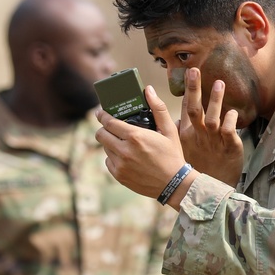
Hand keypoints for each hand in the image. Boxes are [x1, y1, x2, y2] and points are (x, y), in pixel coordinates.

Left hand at [95, 86, 193, 205]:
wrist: (174, 184)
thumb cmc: (172, 155)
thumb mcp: (169, 130)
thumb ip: (158, 108)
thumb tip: (148, 89)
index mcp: (135, 137)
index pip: (108, 122)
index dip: (102, 115)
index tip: (100, 112)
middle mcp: (124, 151)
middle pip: (101, 135)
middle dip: (104, 128)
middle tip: (110, 127)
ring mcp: (120, 165)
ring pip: (105, 148)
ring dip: (110, 143)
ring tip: (122, 142)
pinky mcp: (119, 176)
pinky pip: (108, 162)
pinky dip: (114, 157)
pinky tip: (125, 157)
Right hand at [179, 67, 243, 185]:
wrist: (211, 190)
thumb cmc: (199, 168)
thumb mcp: (185, 149)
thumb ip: (180, 132)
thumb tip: (175, 118)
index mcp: (187, 134)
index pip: (186, 107)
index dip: (186, 90)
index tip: (185, 72)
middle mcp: (198, 134)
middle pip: (194, 108)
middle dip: (193, 89)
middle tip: (193, 70)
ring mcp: (213, 140)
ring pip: (212, 117)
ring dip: (215, 100)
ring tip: (219, 83)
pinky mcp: (229, 146)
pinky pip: (230, 130)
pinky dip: (231, 120)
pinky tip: (233, 112)